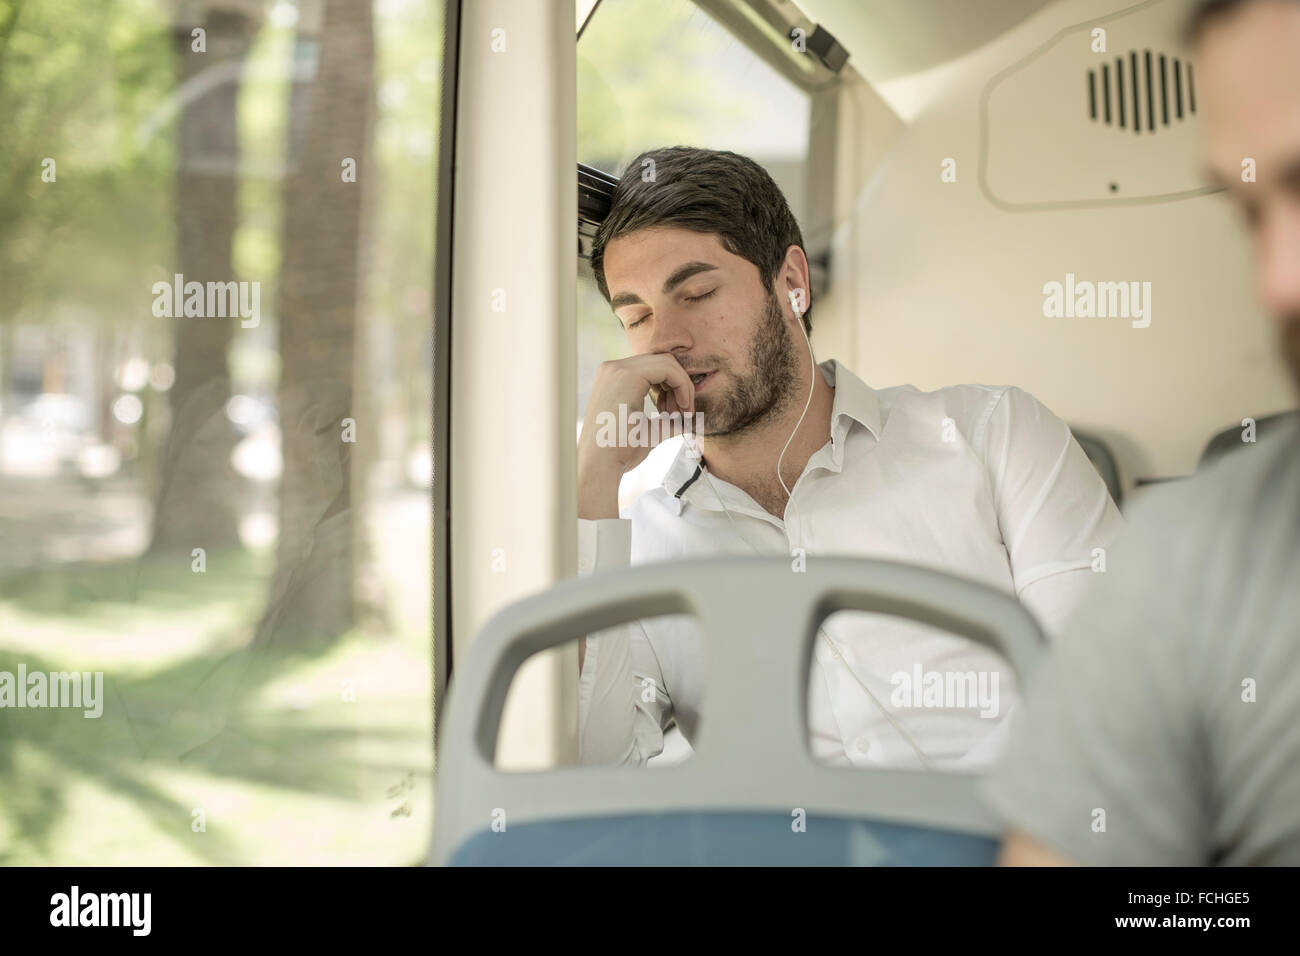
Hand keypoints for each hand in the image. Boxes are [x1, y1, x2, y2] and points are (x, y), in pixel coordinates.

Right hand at [577, 353, 695, 518]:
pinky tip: (681, 409)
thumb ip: (668, 420)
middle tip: (682, 414)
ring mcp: (618, 369)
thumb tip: (690, 420)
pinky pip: (667, 368)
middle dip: (679, 386)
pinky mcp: (627, 374)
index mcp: (614, 379)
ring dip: (682, 387)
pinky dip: (682, 385)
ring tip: (680, 415)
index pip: (655, 369)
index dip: (674, 388)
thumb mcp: (649, 430)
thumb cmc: (620, 452)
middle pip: (662, 362)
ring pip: (667, 362)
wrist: (601, 465)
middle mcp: (613, 369)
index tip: (679, 414)